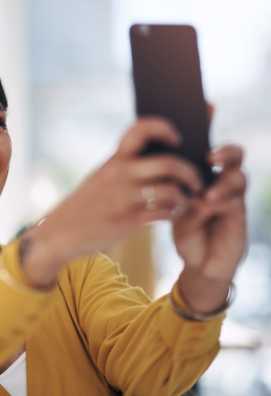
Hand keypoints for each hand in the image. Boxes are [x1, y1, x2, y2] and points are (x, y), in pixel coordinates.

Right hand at [22, 117, 202, 287]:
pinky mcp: (128, 221)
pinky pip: (164, 213)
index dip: (164, 128)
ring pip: (172, 190)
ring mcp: (124, 198)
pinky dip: (174, 213)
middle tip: (197, 180)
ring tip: (187, 200)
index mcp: (114, 160)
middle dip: (191, 172)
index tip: (177, 138)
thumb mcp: (102, 178)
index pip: (142, 129)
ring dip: (186, 196)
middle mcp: (119, 174)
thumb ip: (127, 167)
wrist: (60, 233)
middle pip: (169, 163)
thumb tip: (164, 155)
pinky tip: (172, 214)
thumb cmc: (88, 204)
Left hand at [173, 144, 246, 312]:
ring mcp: (234, 197)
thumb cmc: (186, 230)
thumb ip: (176, 189)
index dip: (210, 128)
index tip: (204, 118)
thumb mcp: (176, 207)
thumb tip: (170, 169)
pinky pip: (235, 202)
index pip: (210, 145)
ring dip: (223, 183)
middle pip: (234, 156)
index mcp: (206, 174)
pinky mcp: (240, 216)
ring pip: (238, 177)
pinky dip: (221, 202)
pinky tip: (208, 205)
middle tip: (210, 157)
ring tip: (206, 194)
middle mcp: (223, 181)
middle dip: (226, 151)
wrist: (199, 262)